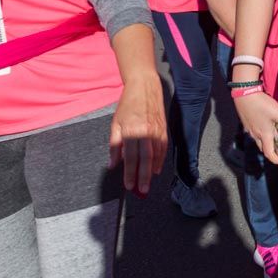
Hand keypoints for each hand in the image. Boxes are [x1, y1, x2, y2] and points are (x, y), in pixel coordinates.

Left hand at [108, 74, 166, 195]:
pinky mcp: (164, 128)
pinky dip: (160, 159)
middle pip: (145, 159)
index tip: (129, 186)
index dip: (130, 173)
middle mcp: (145, 132)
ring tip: (149, 183)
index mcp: (131, 131)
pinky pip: (163, 147)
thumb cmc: (127, 105)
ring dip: (152, 170)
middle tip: (142, 191)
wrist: (144, 87)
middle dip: (143, 177)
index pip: (131, 158)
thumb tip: (113, 164)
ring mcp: (157, 130)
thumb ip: (114, 145)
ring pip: (156, 155)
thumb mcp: (115, 123)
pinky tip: (156, 168)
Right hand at [235, 92, 277, 164]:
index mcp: (264, 135)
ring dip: (267, 139)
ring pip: (259, 139)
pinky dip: (261, 131)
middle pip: (263, 147)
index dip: (275, 159)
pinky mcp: (247, 122)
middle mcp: (255, 134)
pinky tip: (266, 123)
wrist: (244, 94)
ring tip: (275, 134)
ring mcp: (249, 129)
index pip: (269, 153)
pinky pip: (255, 131)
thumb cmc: (261, 105)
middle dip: (272, 149)